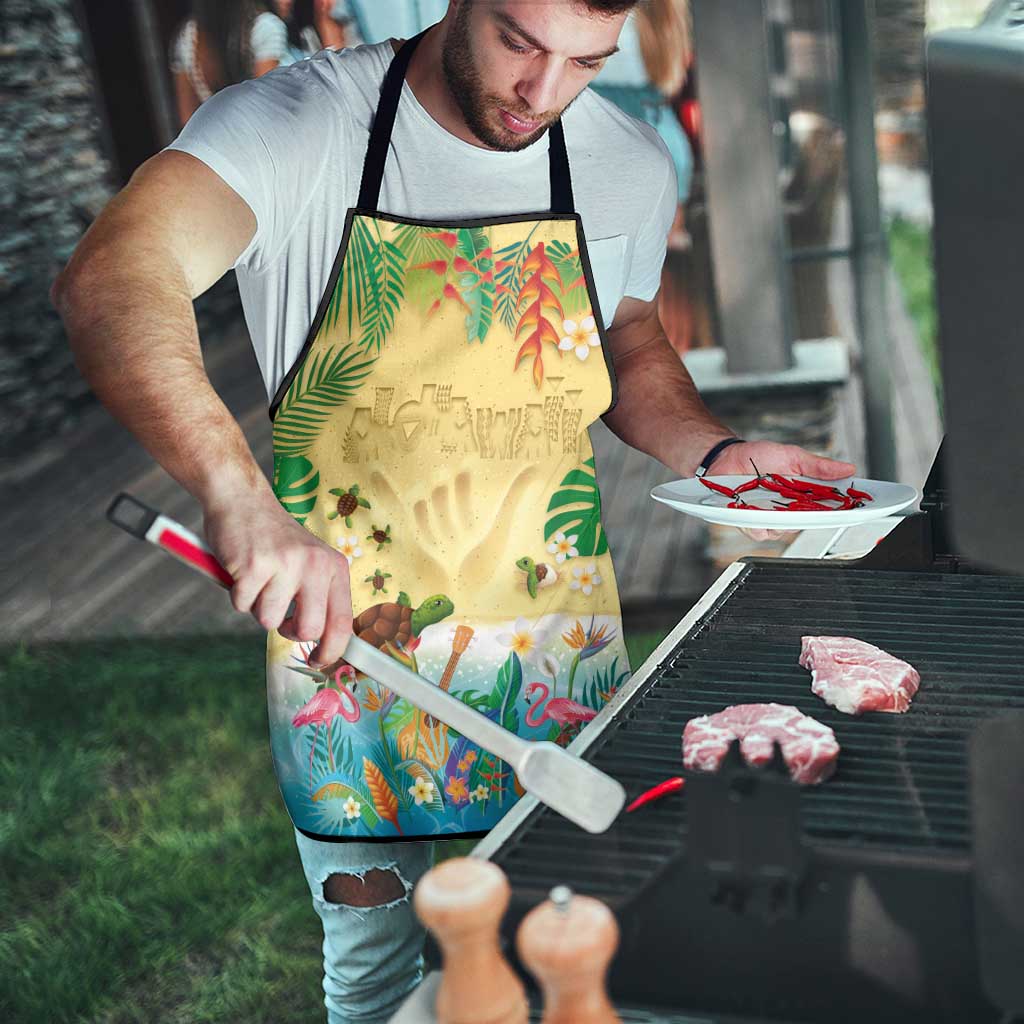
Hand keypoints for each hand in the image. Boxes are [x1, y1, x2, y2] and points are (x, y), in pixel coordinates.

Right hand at [203, 488, 352, 667]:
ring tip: (259, 580)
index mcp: (334, 567)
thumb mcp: (310, 562)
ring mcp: (285, 564)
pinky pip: (242, 605)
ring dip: (258, 607)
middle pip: (309, 629)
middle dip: (290, 632)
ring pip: (269, 621)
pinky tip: (242, 570)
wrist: (242, 500)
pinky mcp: (254, 566)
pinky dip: (237, 595)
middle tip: (280, 617)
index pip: (342, 621)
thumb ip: (319, 596)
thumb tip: (324, 644)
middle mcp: (315, 565)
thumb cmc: (275, 540)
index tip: (318, 661)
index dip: (332, 650)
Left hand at [709, 440, 856, 541]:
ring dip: (781, 519)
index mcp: (803, 495)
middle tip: (812, 506)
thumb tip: (848, 468)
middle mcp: (789, 510)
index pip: (828, 507)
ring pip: (784, 531)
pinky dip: (758, 524)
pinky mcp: (750, 523)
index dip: (844, 510)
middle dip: (812, 517)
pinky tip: (755, 512)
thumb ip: (818, 466)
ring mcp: (770, 518)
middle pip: (808, 523)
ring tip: (775, 503)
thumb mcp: (792, 456)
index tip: (857, 508)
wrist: (726, 457)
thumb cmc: (758, 456)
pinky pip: (759, 532)